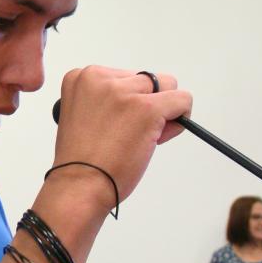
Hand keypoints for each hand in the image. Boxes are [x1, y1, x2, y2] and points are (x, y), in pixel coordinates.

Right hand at [51, 66, 191, 211]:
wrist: (79, 186)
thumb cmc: (81, 160)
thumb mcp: (85, 115)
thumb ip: (108, 99)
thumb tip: (147, 97)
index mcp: (82, 77)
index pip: (124, 76)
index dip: (127, 101)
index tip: (115, 123)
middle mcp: (101, 79)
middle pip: (147, 79)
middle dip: (146, 104)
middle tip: (130, 133)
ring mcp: (124, 92)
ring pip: (168, 86)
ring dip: (163, 110)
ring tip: (143, 135)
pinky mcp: (147, 108)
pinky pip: (182, 100)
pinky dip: (180, 117)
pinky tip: (160, 136)